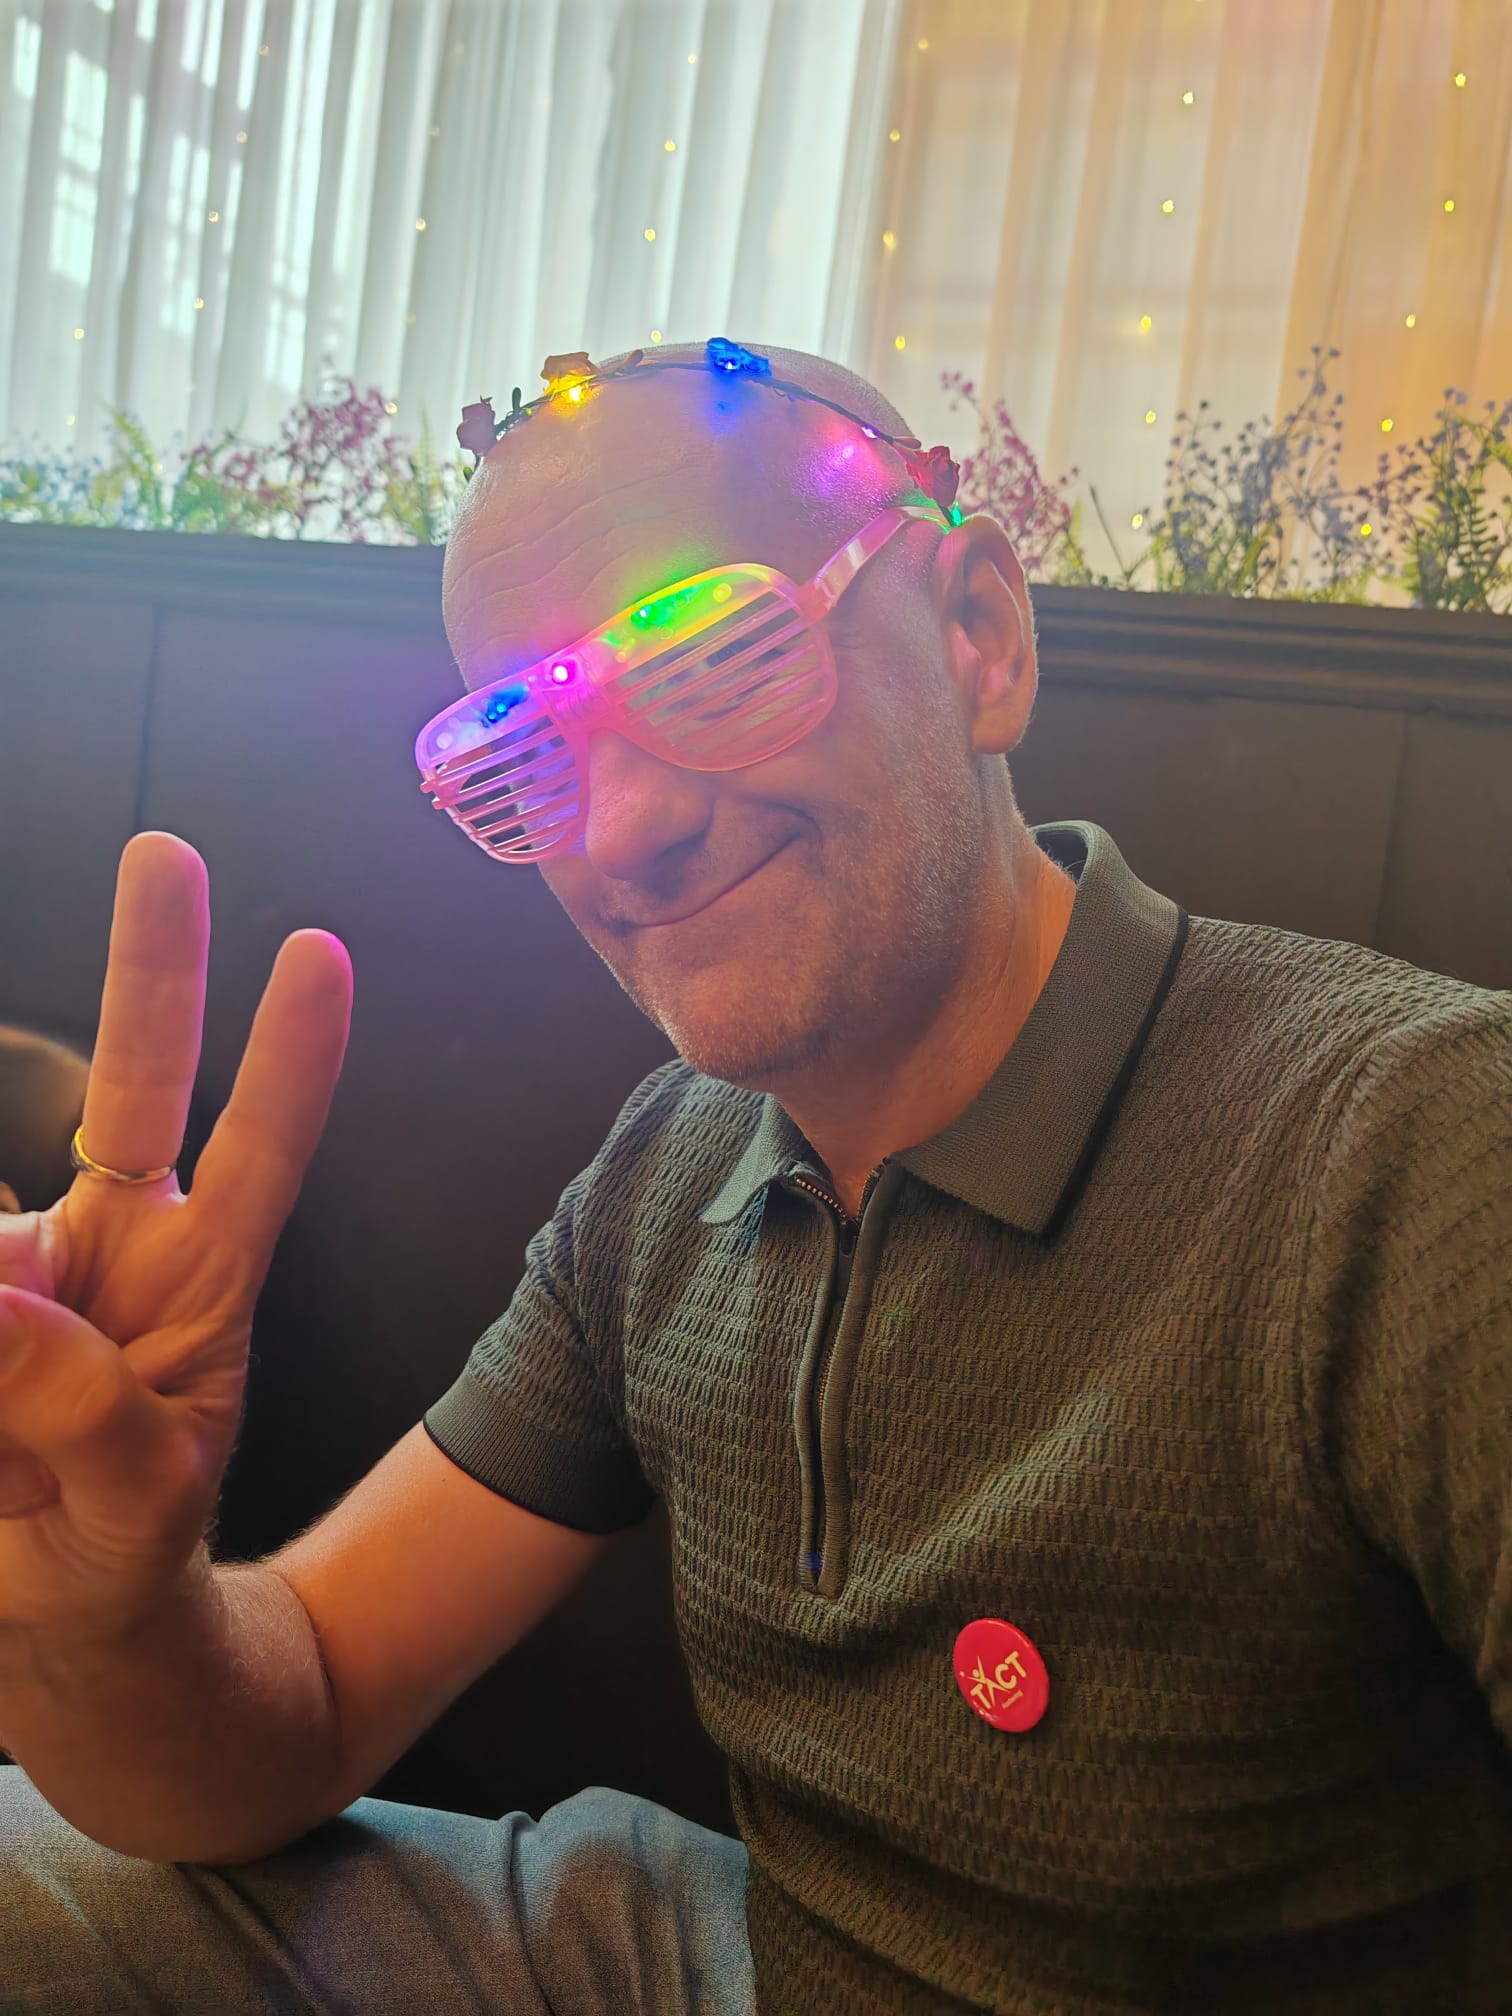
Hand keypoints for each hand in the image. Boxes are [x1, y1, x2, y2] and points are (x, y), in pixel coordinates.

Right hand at [0, 833, 350, 1656]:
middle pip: (136, 1084)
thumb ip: (90, 1419)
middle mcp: (114, 1247)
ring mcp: (25, 1272)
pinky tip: (2, 1417)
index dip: (291, 1060)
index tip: (322, 954)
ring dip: (4, 1292)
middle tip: (168, 851)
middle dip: (156, 968)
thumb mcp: (138, 1508)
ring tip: (22, 1450)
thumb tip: (5, 1289)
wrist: (54, 1629)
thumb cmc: (125, 1555)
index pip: (259, 1150)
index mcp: (199, 1284)